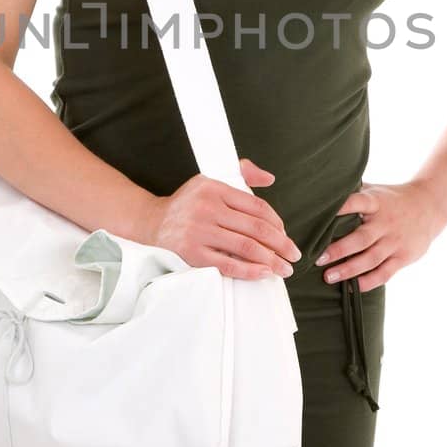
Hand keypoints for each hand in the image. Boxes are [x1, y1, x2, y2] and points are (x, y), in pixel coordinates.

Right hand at [141, 158, 302, 280]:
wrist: (152, 223)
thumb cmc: (187, 204)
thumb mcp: (209, 180)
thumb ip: (241, 174)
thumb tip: (269, 178)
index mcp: (214, 188)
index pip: (256, 206)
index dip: (277, 222)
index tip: (285, 234)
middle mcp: (207, 208)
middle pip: (255, 228)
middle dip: (281, 244)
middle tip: (294, 255)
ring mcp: (199, 231)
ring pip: (245, 247)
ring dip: (271, 260)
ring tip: (284, 268)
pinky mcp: (192, 253)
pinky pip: (228, 264)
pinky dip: (249, 270)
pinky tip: (264, 273)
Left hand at [316, 180, 446, 290]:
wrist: (430, 205)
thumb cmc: (392, 199)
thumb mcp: (375, 190)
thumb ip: (353, 192)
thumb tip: (321, 191)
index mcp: (376, 202)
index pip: (357, 202)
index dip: (341, 207)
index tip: (323, 215)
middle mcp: (386, 222)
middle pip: (361, 238)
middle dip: (339, 250)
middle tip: (318, 259)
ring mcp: (395, 241)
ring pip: (371, 259)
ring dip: (349, 269)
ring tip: (329, 277)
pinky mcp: (404, 256)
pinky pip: (385, 273)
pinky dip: (368, 282)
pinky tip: (352, 287)